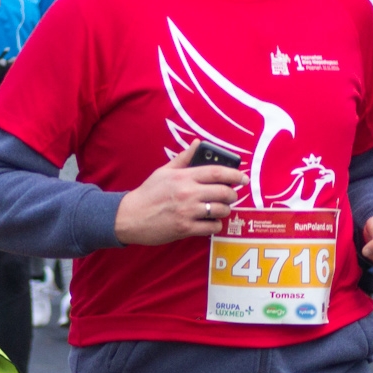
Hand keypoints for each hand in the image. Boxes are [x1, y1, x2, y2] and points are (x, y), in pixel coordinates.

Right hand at [114, 144, 247, 245]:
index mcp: (183, 177)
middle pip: (224, 192)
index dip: (234, 174)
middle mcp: (188, 193)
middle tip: (231, 196)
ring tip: (220, 209)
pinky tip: (210, 222)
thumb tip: (198, 144)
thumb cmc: (147, 194)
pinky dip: (215, 225)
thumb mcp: (163, 172)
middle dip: (232, 194)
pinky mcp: (185, 228)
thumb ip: (183, 158)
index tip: (243, 178)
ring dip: (225, 210)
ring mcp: (187, 212)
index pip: (217, 172)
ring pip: (220, 210)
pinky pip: (211, 227)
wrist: (129, 217)